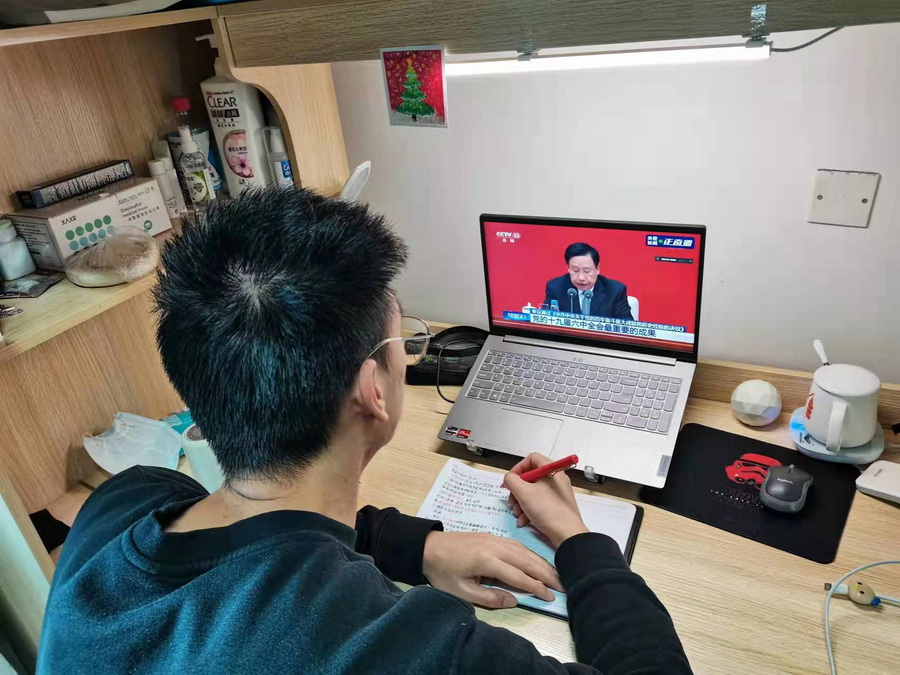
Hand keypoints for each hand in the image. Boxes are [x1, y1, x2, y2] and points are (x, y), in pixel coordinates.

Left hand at [422, 531, 562, 607]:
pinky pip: (516, 545)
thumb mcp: (462, 592)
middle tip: (563, 585)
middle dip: (546, 574)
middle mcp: (494, 546)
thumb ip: (489, 598)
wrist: (428, 547)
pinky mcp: (492, 535)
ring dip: (541, 562)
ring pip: (524, 550)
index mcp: (487, 560)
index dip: (536, 587)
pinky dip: (530, 554)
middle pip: (527, 560)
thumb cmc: (442, 572)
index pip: (519, 576)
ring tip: (556, 575)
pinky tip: (537, 561)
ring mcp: (494, 538)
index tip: (550, 597)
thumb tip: (515, 600)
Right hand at [504, 453, 588, 547]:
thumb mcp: (524, 492)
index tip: (510, 480)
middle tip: (511, 501)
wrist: (567, 534)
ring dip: (520, 503)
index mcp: (551, 470)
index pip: (532, 458)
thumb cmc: (546, 509)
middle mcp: (556, 480)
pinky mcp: (556, 507)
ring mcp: (557, 494)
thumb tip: (509, 478)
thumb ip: (512, 480)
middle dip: (517, 490)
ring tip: (517, 514)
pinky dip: (529, 511)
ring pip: (533, 492)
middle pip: (530, 477)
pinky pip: (539, 503)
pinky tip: (523, 521)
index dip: (518, 467)